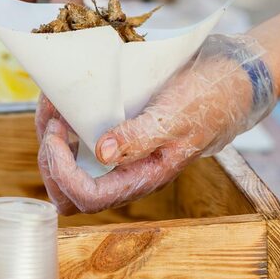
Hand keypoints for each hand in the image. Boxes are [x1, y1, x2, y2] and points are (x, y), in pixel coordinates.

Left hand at [38, 34, 276, 213]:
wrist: (229, 81)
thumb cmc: (208, 99)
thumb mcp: (175, 115)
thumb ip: (140, 137)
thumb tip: (101, 153)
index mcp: (144, 176)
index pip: (89, 197)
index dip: (63, 173)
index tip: (57, 135)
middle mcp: (128, 171)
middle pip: (71, 193)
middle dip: (51, 159)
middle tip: (53, 121)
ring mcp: (121, 155)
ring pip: (69, 169)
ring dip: (52, 140)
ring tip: (55, 106)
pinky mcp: (117, 134)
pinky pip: (78, 143)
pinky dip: (64, 124)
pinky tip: (66, 101)